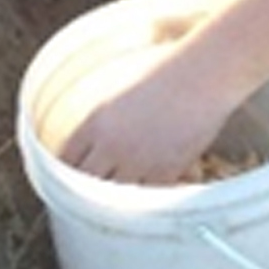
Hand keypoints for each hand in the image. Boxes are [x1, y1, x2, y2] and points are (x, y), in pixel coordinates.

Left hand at [52, 46, 245, 186]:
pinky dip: (148, 196)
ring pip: (114, 195)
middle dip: (88, 187)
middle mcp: (111, 144)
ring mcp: (138, 161)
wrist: (203, 75)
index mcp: (94, 121)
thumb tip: (97, 138)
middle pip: (84, 182)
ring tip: (122, 196)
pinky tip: (152, 191)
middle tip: (94, 191)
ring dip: (117, 195)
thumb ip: (104, 118)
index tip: (73, 174)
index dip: (67, 170)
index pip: (66, 159)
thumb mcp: (122, 90)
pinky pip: (147, 196)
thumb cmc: (166, 72)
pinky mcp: (165, 172)